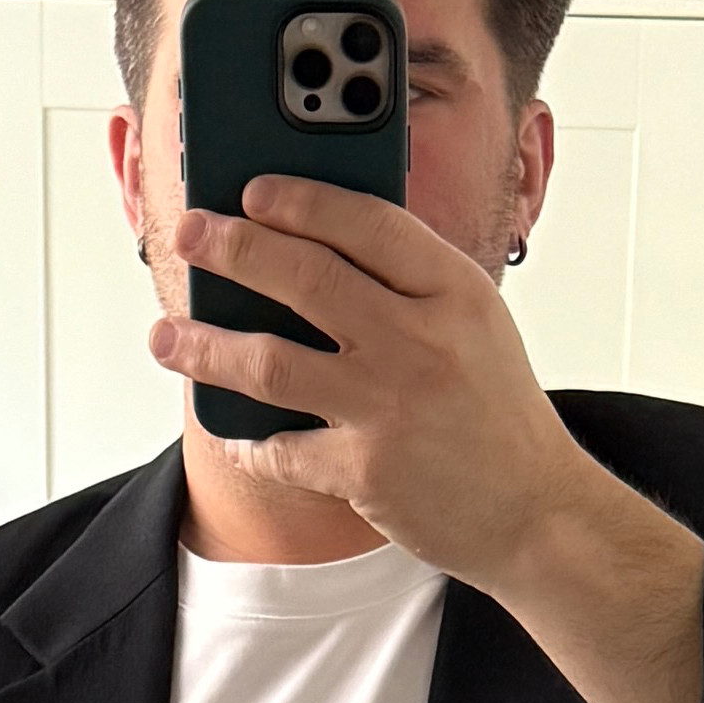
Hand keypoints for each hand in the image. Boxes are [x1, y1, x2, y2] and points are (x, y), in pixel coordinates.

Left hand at [152, 180, 703, 702]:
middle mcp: (421, 340)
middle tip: (191, 235)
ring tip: (167, 337)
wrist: (536, 512)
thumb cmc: (496, 412)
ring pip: (271, 362)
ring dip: (206, 346)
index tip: (253, 190)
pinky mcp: (366, 470)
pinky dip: (245, 440)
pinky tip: (226, 430)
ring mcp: (390, 406)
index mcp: (453, 291)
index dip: (302, 200)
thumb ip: (411, 283)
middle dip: (233, 249)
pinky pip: (280, 447)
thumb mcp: (475, 325)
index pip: (366, 222)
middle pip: (304, 277)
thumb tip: (314, 240)